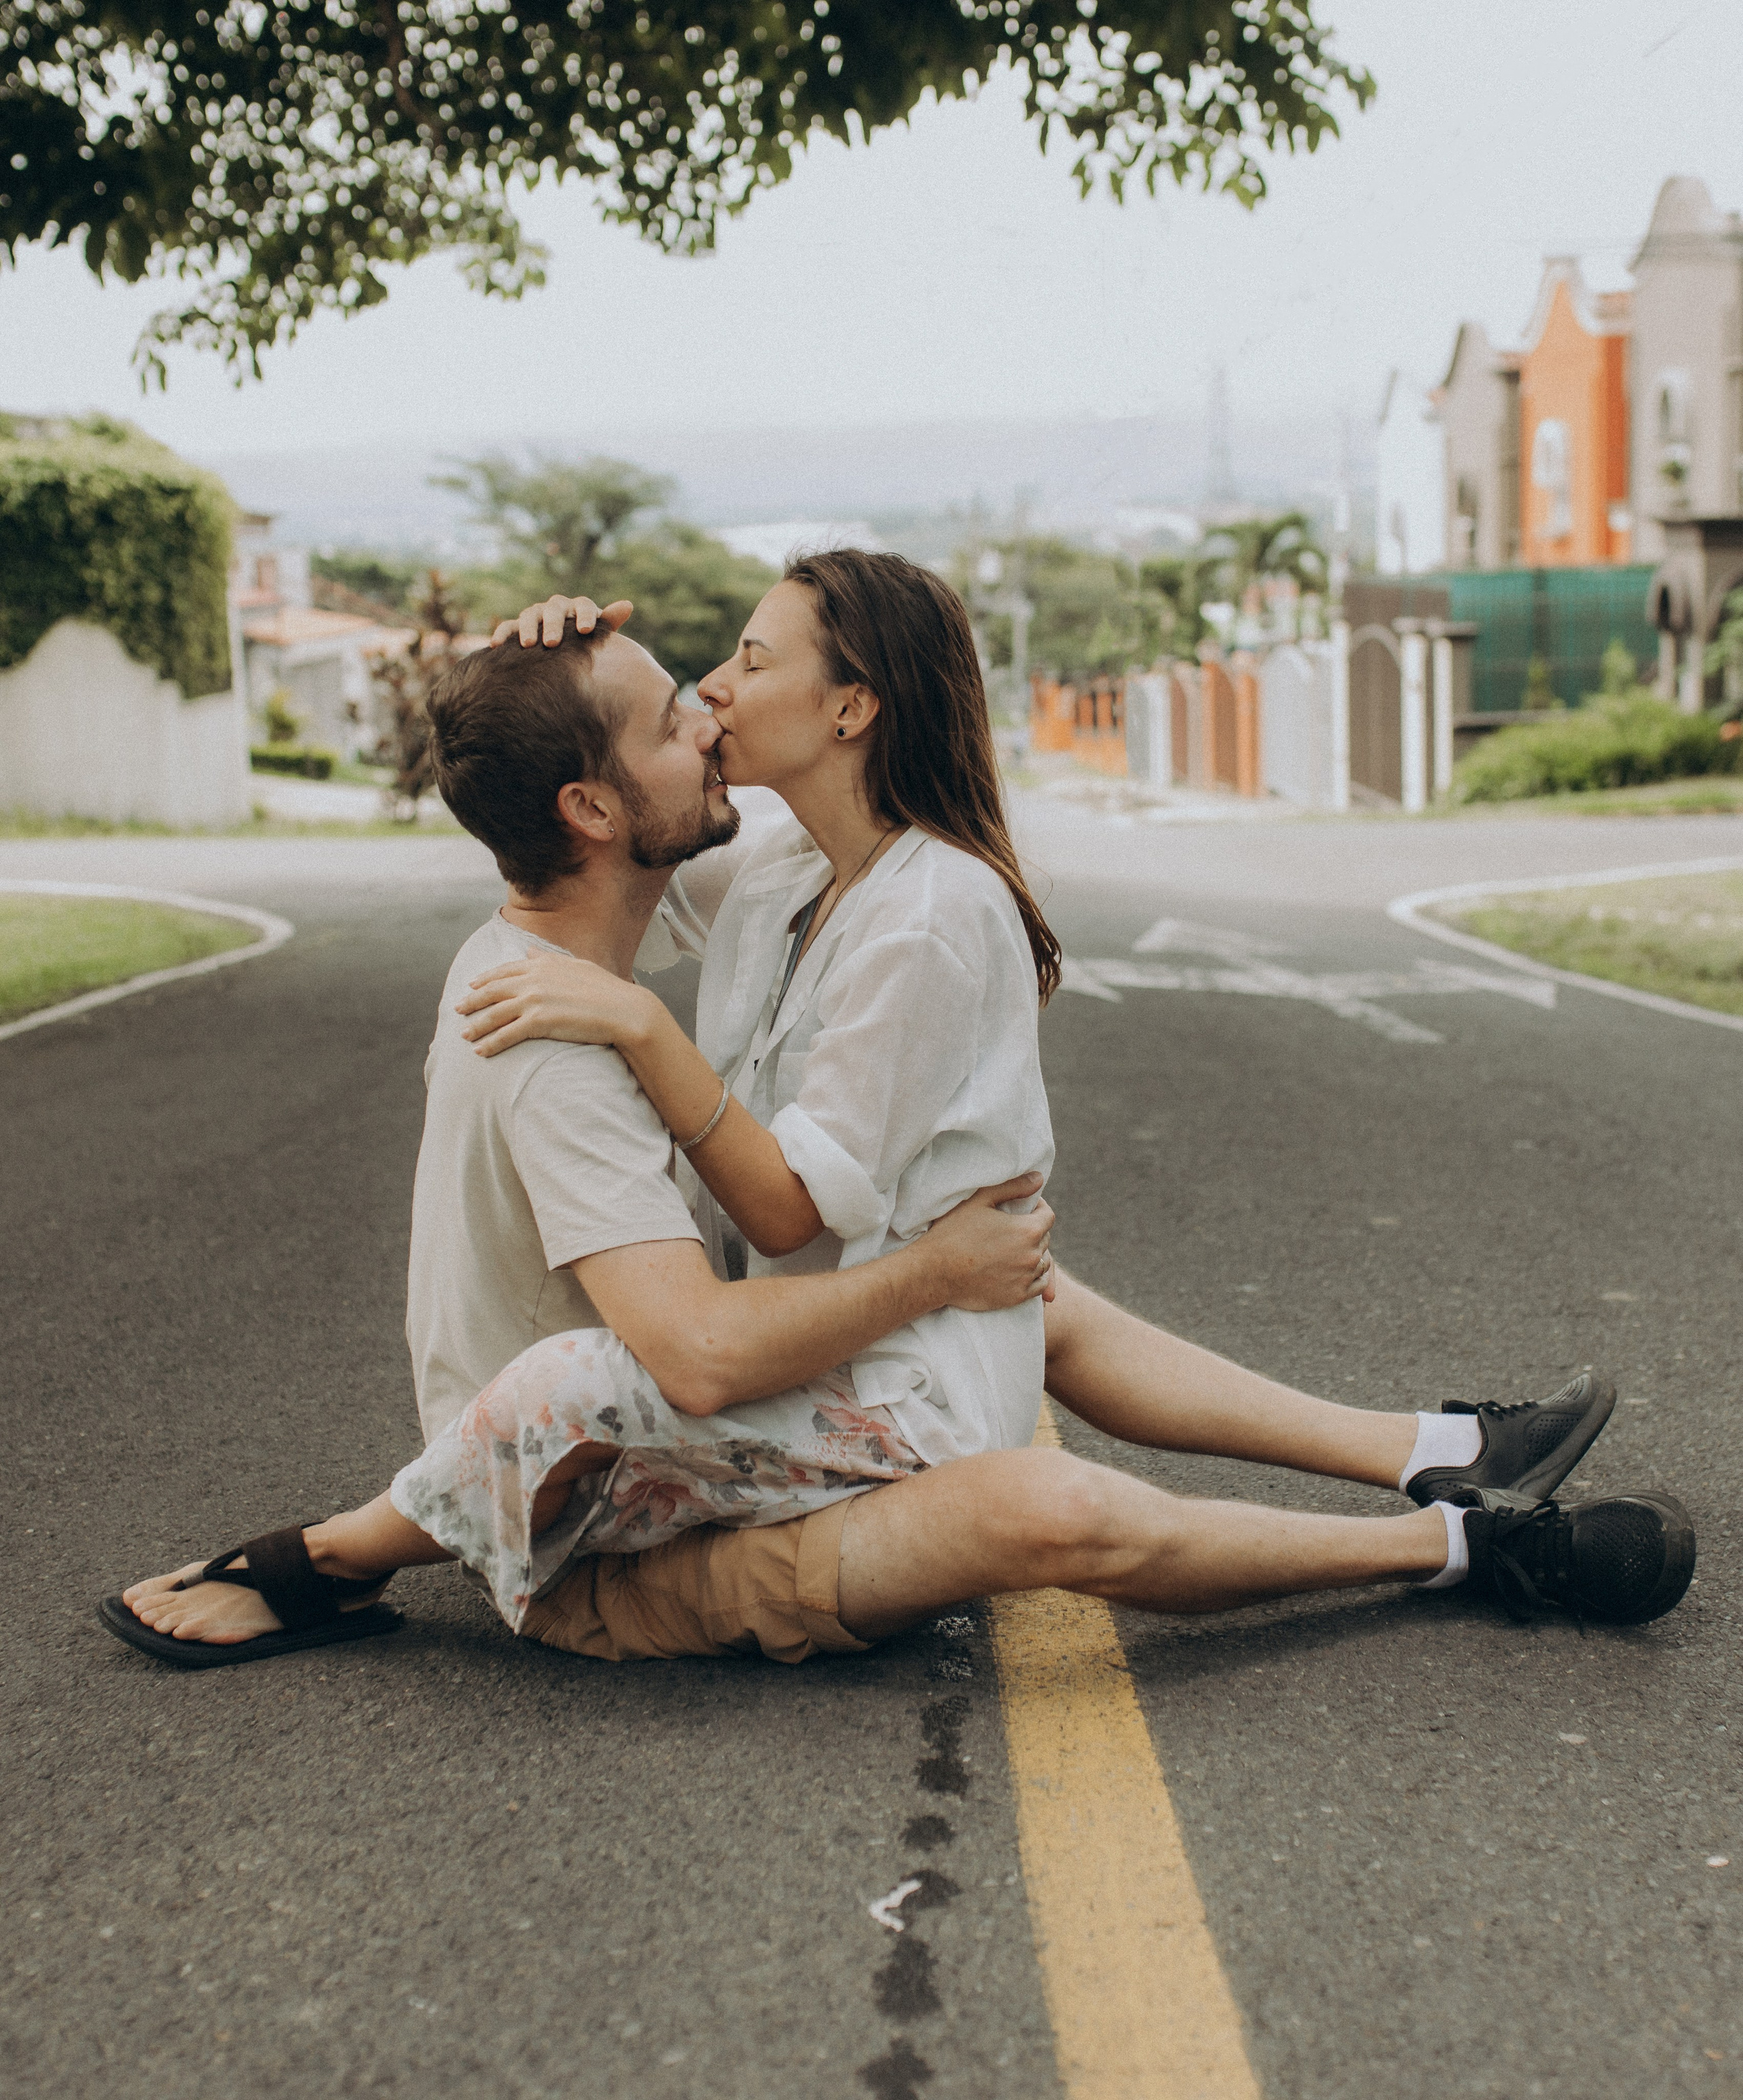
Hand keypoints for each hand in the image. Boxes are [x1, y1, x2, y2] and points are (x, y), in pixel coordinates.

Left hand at [457, 950, 654, 1056]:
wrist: (623, 1010)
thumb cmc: (605, 989)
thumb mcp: (575, 964)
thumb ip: (548, 958)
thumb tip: (529, 948)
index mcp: (541, 964)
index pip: (504, 970)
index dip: (485, 979)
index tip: (471, 986)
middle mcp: (533, 980)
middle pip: (492, 991)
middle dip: (472, 1002)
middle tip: (457, 1010)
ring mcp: (534, 1000)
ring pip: (494, 1014)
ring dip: (476, 1026)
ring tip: (464, 1036)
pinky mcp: (538, 1022)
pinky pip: (506, 1035)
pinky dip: (490, 1044)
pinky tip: (480, 1052)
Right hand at [489, 595, 634, 647]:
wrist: (564, 653)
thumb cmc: (586, 643)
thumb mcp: (599, 635)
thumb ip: (609, 621)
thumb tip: (628, 605)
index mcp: (578, 608)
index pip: (582, 605)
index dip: (585, 615)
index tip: (585, 630)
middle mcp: (556, 607)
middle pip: (554, 609)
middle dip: (553, 625)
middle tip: (553, 643)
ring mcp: (536, 615)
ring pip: (530, 615)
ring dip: (528, 629)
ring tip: (529, 645)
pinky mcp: (518, 627)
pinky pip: (508, 627)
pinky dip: (502, 633)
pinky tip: (495, 645)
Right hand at [924, 1175, 1055, 1313]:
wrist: (934, 1272)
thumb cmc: (953, 1232)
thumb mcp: (979, 1200)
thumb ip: (1013, 1187)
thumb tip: (1038, 1179)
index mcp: (1027, 1230)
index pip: (1048, 1216)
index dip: (1037, 1209)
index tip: (1022, 1210)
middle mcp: (1031, 1255)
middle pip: (1044, 1238)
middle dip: (1032, 1231)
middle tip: (1010, 1230)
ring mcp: (1025, 1278)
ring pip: (1042, 1262)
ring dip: (1032, 1254)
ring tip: (1011, 1250)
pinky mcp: (1017, 1297)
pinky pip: (1038, 1285)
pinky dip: (1033, 1276)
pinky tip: (1017, 1270)